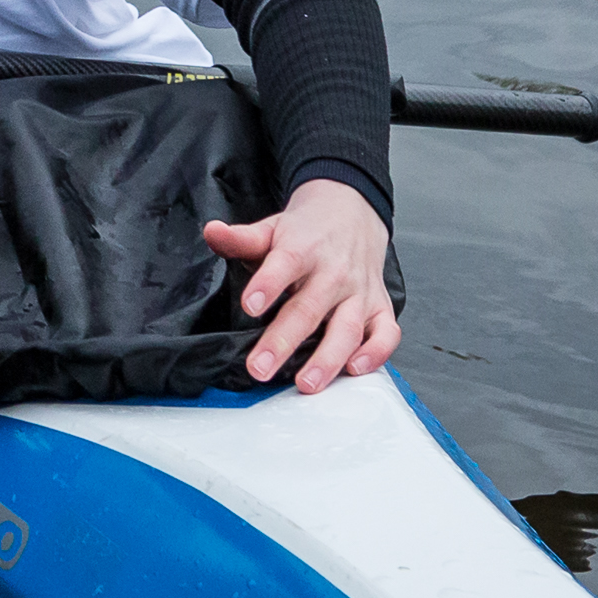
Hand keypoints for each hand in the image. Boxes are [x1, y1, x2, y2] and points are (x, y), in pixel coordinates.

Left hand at [204, 179, 398, 393]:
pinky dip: (376, 353)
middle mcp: (334, 272)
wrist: (352, 213)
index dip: (268, 284)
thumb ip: (241, 238)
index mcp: (303, 248)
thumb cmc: (307, 232)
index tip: (250, 305)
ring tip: (306, 383)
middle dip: (285, 340)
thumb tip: (212, 232)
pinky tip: (356, 370)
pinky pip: (385, 333)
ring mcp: (359, 292)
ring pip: (347, 328)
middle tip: (260, 368)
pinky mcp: (379, 307)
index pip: (285, 264)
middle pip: (310, 308)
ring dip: (328, 358)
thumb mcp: (272, 228)